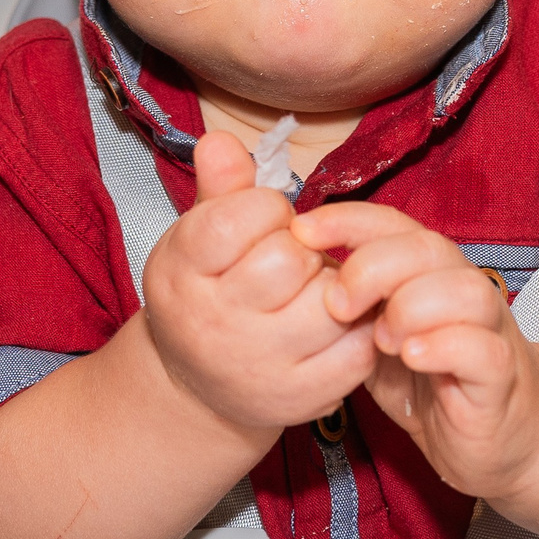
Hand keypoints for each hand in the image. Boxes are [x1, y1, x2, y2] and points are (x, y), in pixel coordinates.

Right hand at [139, 131, 373, 435]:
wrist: (198, 388)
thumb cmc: (208, 292)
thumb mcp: (198, 237)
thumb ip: (218, 187)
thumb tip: (221, 140)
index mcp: (180, 273)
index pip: (239, 218)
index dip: (266, 209)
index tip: (262, 224)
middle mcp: (211, 325)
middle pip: (288, 259)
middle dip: (301, 248)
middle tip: (291, 261)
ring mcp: (257, 367)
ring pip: (329, 302)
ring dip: (333, 285)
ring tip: (311, 290)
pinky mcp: (300, 399)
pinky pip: (356, 347)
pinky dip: (358, 327)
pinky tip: (335, 321)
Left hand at [292, 202, 538, 503]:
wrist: (501, 437)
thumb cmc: (433, 381)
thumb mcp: (378, 338)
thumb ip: (352, 307)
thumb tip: (292, 272)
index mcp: (429, 273)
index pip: (393, 224)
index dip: (347, 220)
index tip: (300, 231)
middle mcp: (463, 291)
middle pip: (428, 248)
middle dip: (374, 266)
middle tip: (338, 306)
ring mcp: (488, 331)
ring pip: (464, 290)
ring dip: (412, 307)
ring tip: (382, 341)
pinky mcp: (500, 377)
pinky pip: (481, 349)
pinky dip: (443, 347)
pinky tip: (412, 357)